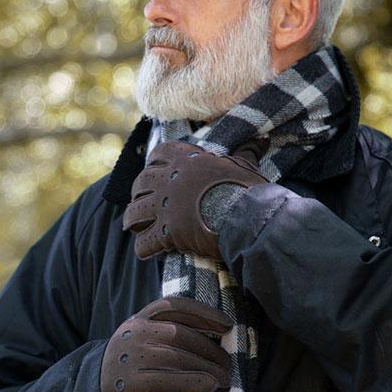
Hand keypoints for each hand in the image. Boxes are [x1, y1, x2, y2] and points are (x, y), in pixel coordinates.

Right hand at [100, 296, 234, 391]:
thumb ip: (167, 339)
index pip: (174, 306)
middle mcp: (132, 333)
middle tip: (229, 367)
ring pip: (175, 357)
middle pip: (179, 335)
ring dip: (207, 370)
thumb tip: (216, 344)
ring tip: (225, 382)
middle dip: (210, 350)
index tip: (228, 325)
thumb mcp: (142, 347)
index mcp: (138, 320)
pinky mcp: (125, 384)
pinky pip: (164, 381)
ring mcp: (127, 358)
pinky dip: (191, 384)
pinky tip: (209, 387)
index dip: (204, 313)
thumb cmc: (127, 374)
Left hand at [122, 138, 268, 260]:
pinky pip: (145, 243)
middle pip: (141, 182)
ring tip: (133, 226)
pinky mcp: (166, 233)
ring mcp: (164, 206)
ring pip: (134, 211)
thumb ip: (245, 153)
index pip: (161, 153)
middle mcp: (169, 181)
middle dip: (138, 191)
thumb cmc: (247, 190)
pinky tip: (146, 251)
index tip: (154, 168)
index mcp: (186, 161)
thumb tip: (259, 140)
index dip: (155, 161)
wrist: (246, 218)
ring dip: (132, 219)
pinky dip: (143, 248)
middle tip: (141, 200)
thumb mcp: (245, 166)